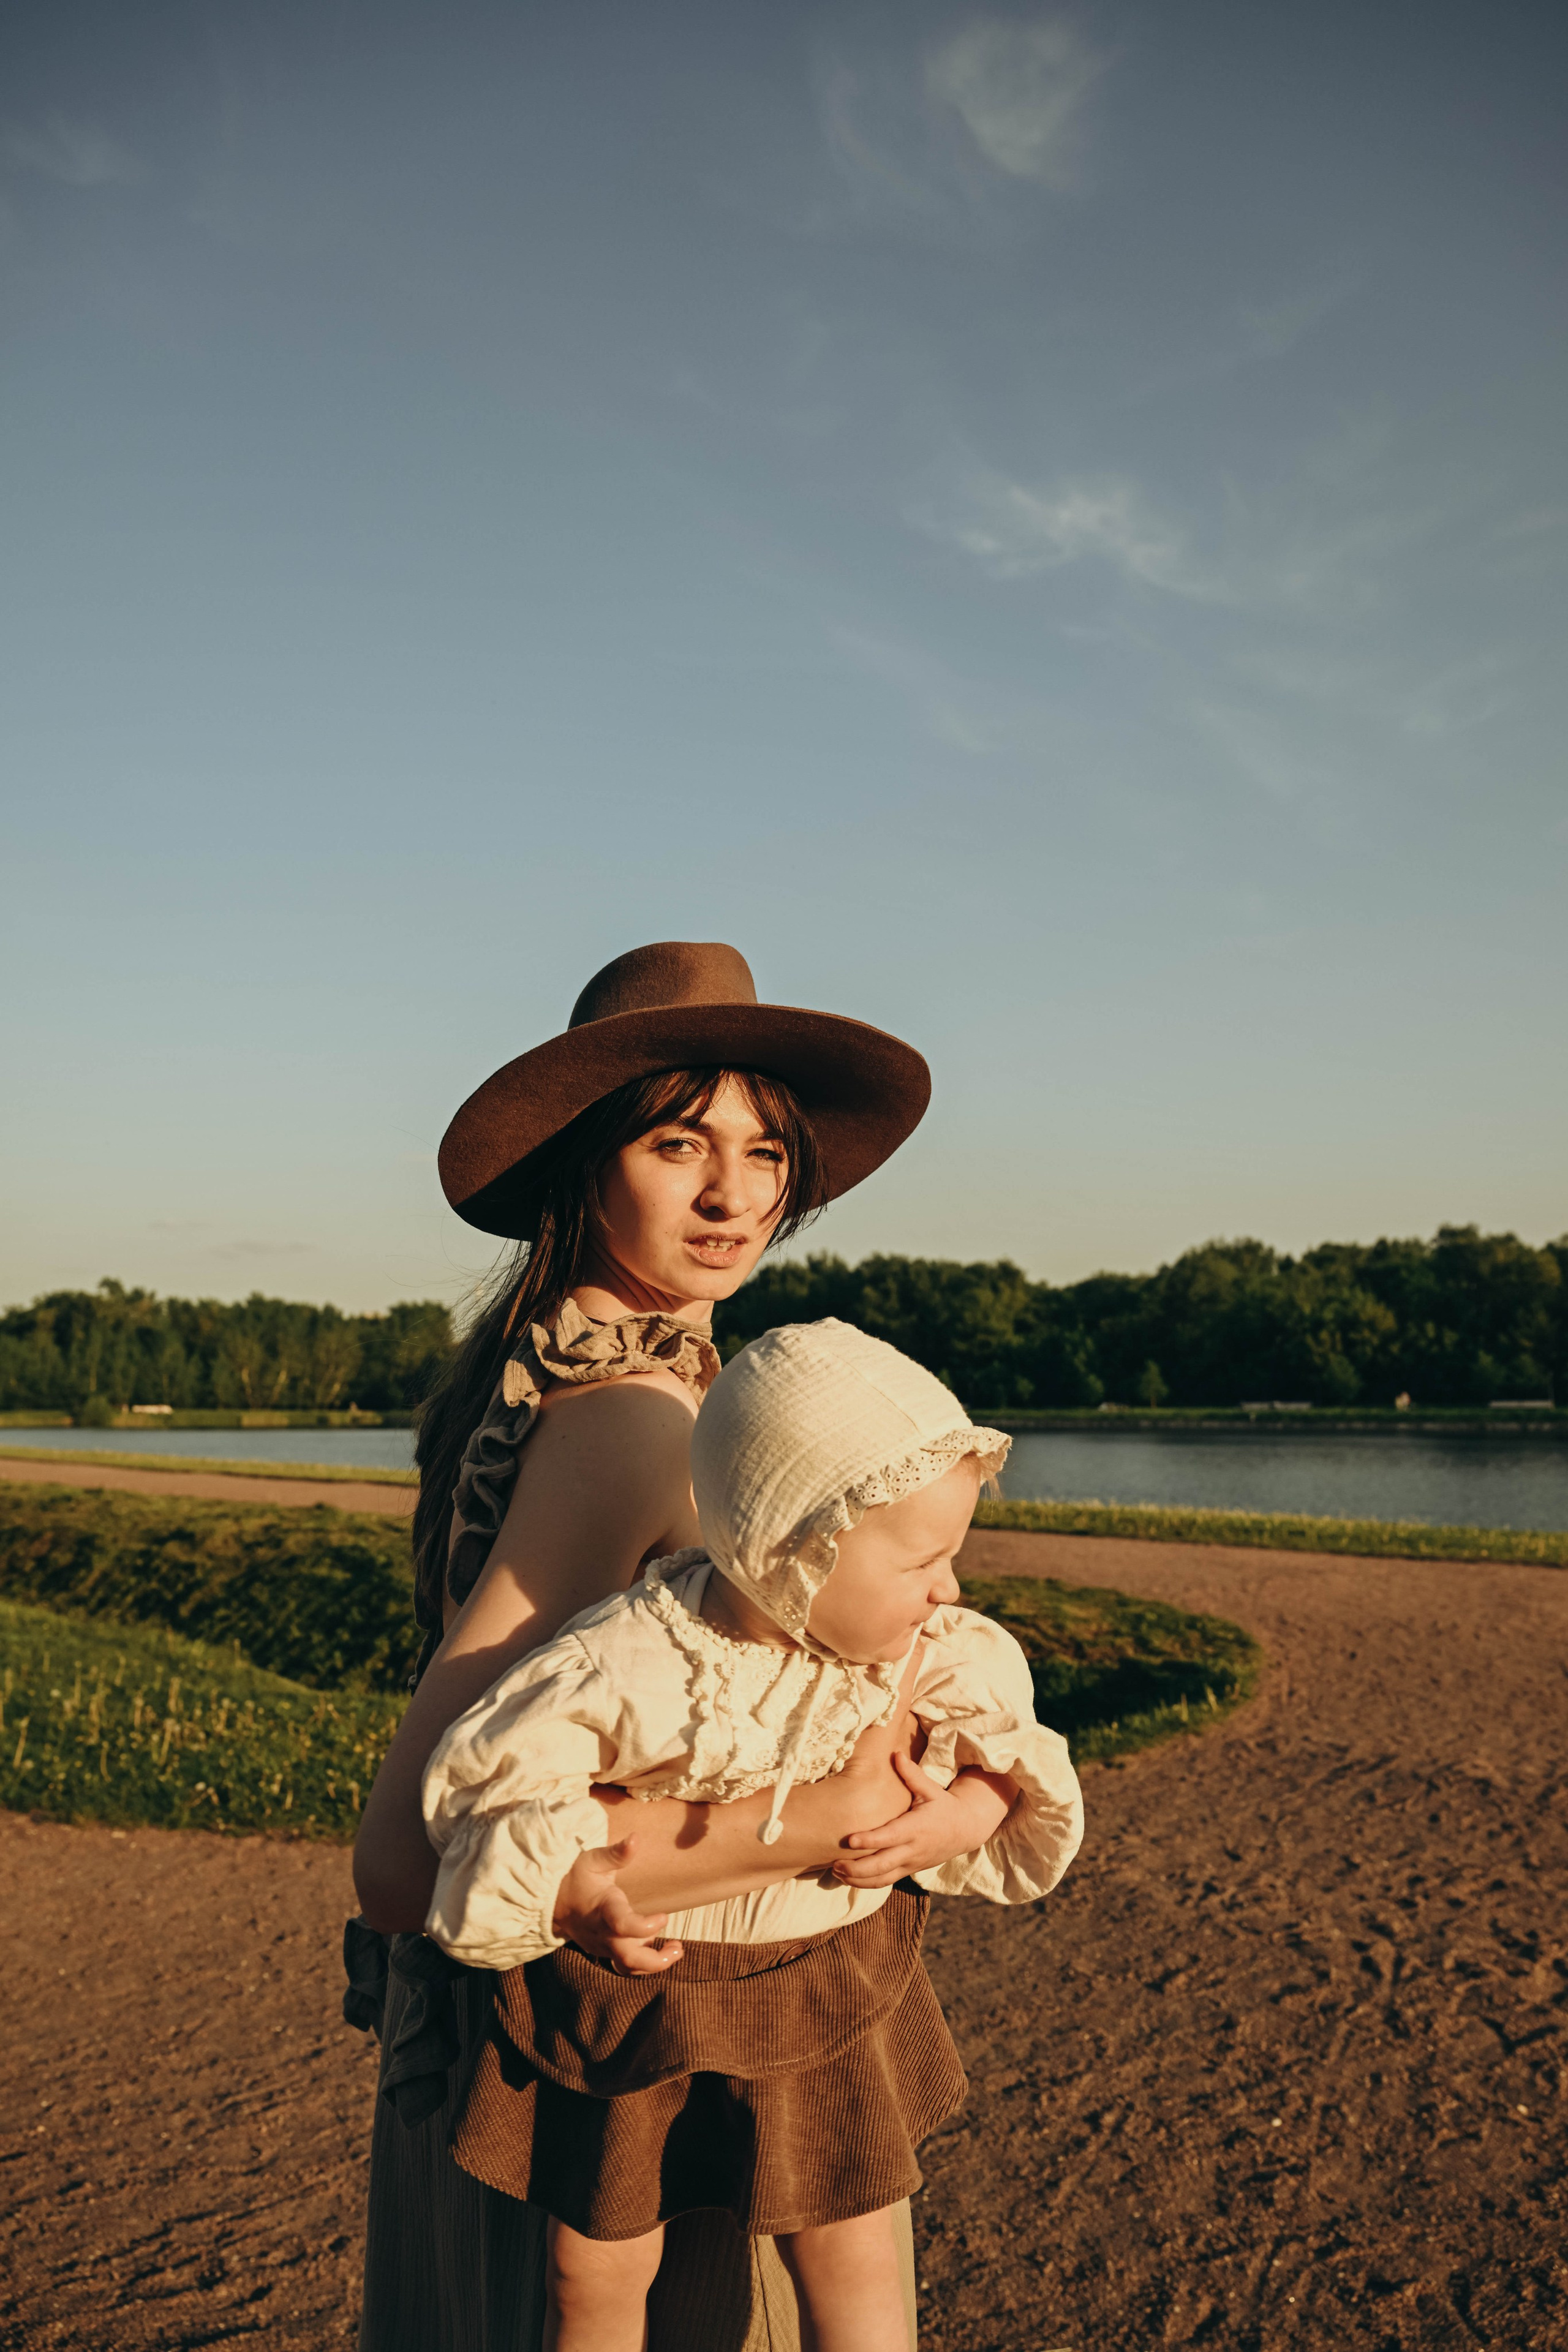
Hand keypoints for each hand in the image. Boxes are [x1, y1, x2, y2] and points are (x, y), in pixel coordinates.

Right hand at [551, 1835, 684, 1976]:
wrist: (555, 1901)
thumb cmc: (576, 1876)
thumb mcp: (593, 1860)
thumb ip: (616, 1853)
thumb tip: (636, 1838)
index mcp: (603, 1908)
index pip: (623, 1925)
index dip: (645, 1926)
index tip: (664, 1916)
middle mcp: (603, 1933)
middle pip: (629, 1958)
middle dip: (657, 1960)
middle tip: (678, 1948)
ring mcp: (603, 1946)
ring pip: (628, 1966)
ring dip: (654, 1964)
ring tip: (675, 1951)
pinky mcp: (604, 1951)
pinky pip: (625, 1965)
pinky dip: (644, 1963)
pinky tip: (658, 1949)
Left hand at [831, 1755, 1013, 1888]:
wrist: (965, 1830)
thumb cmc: (944, 1806)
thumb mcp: (931, 1789)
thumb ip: (912, 1774)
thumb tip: (896, 1754)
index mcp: (916, 1827)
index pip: (890, 1837)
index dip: (870, 1840)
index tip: (849, 1840)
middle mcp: (913, 1849)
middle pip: (882, 1865)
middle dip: (857, 1868)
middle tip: (834, 1863)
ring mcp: (910, 1863)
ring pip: (882, 1878)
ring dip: (858, 1879)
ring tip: (835, 1871)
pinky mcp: (908, 1870)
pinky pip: (886, 1881)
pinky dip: (866, 1883)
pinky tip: (848, 1878)